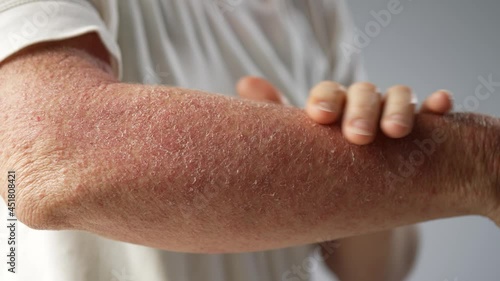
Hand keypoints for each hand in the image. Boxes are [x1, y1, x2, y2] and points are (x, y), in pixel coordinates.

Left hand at [237, 76, 499, 226]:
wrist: (356, 202)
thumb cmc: (323, 169)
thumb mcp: (300, 149)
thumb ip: (277, 120)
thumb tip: (246, 82)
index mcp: (334, 108)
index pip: (329, 92)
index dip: (325, 100)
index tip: (319, 117)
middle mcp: (364, 106)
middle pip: (365, 93)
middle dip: (362, 109)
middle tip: (358, 137)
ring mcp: (394, 116)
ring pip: (400, 96)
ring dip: (399, 107)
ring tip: (395, 131)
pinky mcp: (422, 134)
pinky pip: (434, 115)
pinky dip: (437, 107)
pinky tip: (438, 107)